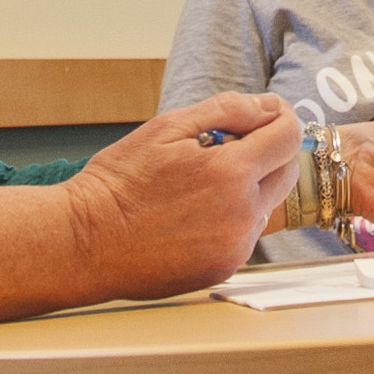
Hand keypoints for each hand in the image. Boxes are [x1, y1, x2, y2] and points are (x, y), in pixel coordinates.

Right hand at [60, 93, 300, 294]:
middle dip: (270, 153)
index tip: (270, 114)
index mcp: (230, 173)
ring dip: (250, 189)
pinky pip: (244, 235)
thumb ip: (227, 110)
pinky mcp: (224, 269)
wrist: (86, 241)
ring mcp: (235, 246)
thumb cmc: (119, 183)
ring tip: (201, 184)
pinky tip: (193, 215)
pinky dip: (231, 220)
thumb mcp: (167, 128)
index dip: (282, 118)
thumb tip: (268, 105)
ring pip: (266, 206)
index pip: (288, 137)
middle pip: (287, 173)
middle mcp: (242, 214)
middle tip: (234, 145)